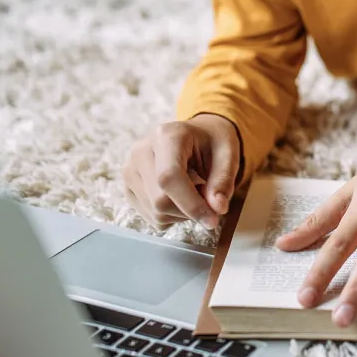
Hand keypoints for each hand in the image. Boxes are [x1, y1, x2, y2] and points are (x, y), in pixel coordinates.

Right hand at [123, 114, 240, 229]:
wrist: (194, 136)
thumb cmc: (211, 142)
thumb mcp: (228, 154)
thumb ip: (223, 180)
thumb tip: (217, 208)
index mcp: (166, 136)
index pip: (169, 177)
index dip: (191, 204)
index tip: (213, 220)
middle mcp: (140, 152)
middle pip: (160, 201)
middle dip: (190, 210)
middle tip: (209, 197)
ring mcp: (130, 171)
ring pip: (156, 214)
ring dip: (182, 214)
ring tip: (194, 190)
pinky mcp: (128, 188)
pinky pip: (151, 218)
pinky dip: (172, 216)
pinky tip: (180, 196)